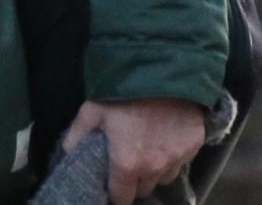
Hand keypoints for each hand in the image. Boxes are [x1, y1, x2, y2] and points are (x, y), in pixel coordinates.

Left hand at [62, 97, 204, 204]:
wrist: (162, 69)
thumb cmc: (123, 90)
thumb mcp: (93, 108)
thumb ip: (78, 134)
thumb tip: (68, 152)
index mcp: (127, 163)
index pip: (121, 197)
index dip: (114, 192)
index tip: (110, 182)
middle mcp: (153, 168)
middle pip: (143, 188)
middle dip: (134, 180)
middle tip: (127, 159)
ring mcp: (176, 159)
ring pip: (163, 177)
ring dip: (154, 169)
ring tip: (146, 146)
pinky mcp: (193, 147)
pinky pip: (180, 161)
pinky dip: (172, 154)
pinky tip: (164, 135)